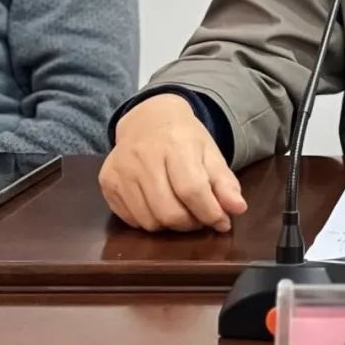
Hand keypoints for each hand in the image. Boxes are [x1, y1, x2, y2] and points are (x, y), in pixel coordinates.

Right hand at [98, 93, 247, 232]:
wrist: (148, 119)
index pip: (192, 189)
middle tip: (200, 219)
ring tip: (182, 212)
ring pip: (149, 221)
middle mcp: (143, 156)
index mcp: (175, 143)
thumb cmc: (183, 137)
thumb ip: (225, 182)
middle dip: (191, 223)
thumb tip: (238, 209)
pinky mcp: (107, 181)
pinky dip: (150, 221)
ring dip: (170, 226)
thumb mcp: (210, 152)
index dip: (209, 212)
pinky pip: (130, 220)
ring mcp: (121, 169)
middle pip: (168, 211)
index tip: (222, 223)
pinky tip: (159, 207)